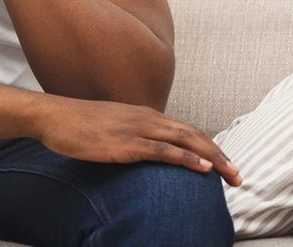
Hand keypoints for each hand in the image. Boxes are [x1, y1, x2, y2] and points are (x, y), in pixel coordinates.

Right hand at [36, 96, 242, 186]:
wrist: (52, 116)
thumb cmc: (78, 124)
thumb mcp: (111, 127)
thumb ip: (131, 135)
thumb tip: (144, 152)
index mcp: (145, 114)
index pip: (187, 130)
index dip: (211, 148)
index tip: (227, 166)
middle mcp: (146, 118)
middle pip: (195, 135)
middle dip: (221, 156)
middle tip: (240, 177)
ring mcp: (137, 129)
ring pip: (186, 141)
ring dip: (214, 159)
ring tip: (232, 176)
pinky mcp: (125, 142)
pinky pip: (162, 150)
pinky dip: (187, 158)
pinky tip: (203, 168)